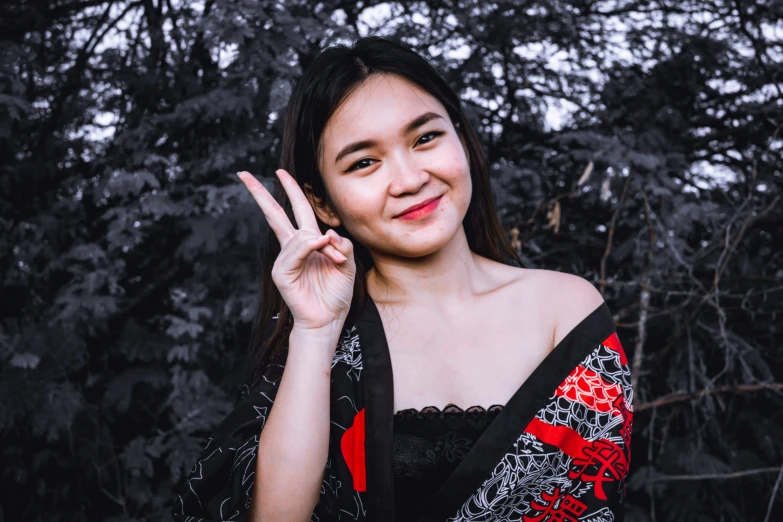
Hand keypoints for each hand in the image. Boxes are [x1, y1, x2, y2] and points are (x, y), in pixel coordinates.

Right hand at [237, 169, 355, 330]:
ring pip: (298, 235)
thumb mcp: (347, 262)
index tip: (280, 173)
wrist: (328, 319)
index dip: (291, 190)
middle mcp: (293, 248)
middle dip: (260, 193)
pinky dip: (310, 247)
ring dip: (323, 244)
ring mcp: (285, 260)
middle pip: (274, 214)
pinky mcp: (282, 273)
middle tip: (243, 174)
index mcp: (308, 242)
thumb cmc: (337, 293)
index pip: (296, 209)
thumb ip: (340, 243)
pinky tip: (321, 248)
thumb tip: (325, 233)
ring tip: (337, 260)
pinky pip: (296, 251)